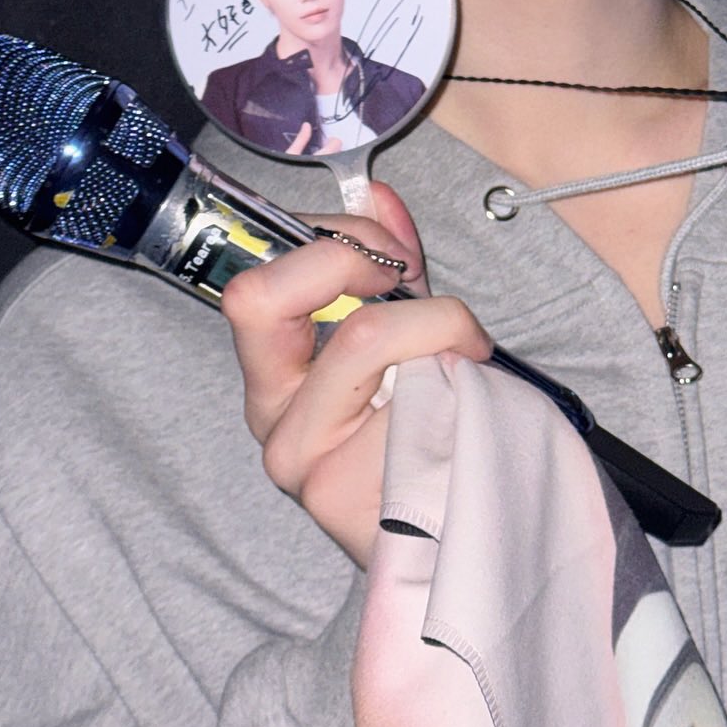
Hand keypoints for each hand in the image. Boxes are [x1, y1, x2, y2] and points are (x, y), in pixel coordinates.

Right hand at [220, 182, 491, 565]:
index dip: (332, 238)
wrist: (462, 537)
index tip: (395, 250)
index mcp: (271, 366)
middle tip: (409, 279)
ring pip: (361, 335)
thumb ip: (389, 262)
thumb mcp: (408, 329)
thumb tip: (377, 190)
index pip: (257, 278)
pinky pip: (407, 394)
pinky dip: (453, 372)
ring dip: (435, 321)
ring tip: (466, 353)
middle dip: (350, 258)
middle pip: (261, 296)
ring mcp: (297, 455)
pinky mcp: (339, 492)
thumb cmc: (429, 430)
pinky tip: (470, 395)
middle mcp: (268, 410)